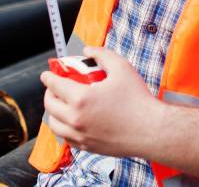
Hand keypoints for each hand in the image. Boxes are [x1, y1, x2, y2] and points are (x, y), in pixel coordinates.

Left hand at [41, 47, 162, 156]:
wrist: (151, 130)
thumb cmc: (138, 101)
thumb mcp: (122, 68)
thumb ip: (102, 55)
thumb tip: (87, 51)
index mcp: (81, 99)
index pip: (55, 85)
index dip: (48, 77)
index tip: (47, 74)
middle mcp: (76, 119)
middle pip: (50, 105)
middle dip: (49, 93)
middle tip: (56, 87)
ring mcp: (81, 136)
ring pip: (54, 124)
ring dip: (53, 112)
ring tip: (62, 104)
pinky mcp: (88, 147)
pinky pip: (66, 138)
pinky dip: (64, 128)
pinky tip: (72, 121)